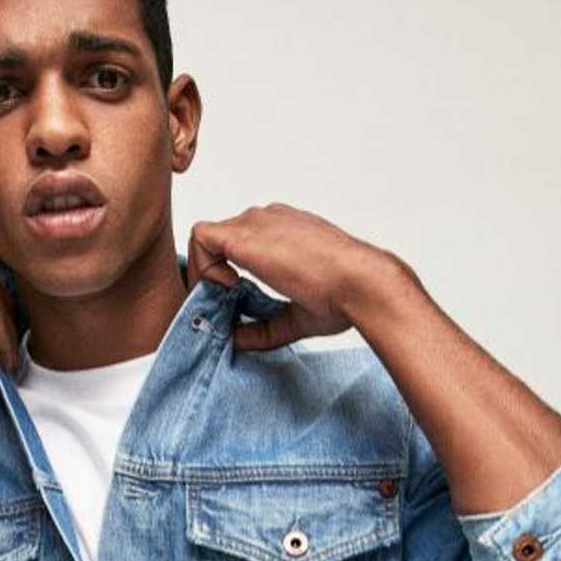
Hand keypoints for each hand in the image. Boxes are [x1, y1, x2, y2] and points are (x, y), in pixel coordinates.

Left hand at [186, 202, 405, 350]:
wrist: (360, 282)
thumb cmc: (344, 295)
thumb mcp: (296, 316)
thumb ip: (262, 326)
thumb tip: (235, 339)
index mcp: (285, 231)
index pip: (241, 242)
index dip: (229, 271)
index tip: (237, 302)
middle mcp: (268, 221)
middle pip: (220, 239)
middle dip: (215, 274)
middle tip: (227, 306)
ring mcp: (256, 223)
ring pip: (207, 238)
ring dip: (207, 271)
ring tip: (227, 300)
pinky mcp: (243, 236)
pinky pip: (200, 237)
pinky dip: (202, 266)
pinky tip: (226, 289)